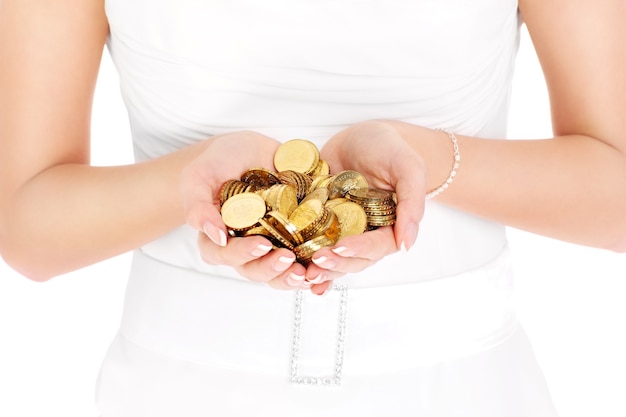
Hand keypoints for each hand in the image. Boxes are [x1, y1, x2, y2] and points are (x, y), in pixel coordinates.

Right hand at [181, 131, 307, 289]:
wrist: (246, 150)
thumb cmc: (215, 163)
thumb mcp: (198, 178)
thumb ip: (198, 206)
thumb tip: (216, 236)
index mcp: (218, 239)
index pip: (226, 256)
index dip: (244, 254)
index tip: (262, 244)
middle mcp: (245, 247)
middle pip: (255, 270)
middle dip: (273, 270)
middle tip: (289, 259)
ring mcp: (271, 243)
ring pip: (280, 272)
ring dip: (294, 277)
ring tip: (309, 274)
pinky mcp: (294, 236)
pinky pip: (304, 259)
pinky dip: (315, 270)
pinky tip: (325, 274)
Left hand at [306, 120, 425, 290]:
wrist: (363, 135)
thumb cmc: (390, 148)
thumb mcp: (408, 167)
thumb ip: (412, 202)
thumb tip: (407, 244)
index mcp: (390, 226)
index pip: (378, 246)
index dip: (361, 249)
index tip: (342, 247)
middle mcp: (366, 233)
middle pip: (354, 260)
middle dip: (336, 264)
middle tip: (316, 260)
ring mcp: (342, 230)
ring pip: (333, 258)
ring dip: (319, 269)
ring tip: (302, 274)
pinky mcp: (320, 222)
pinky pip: (313, 243)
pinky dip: (304, 260)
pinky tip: (293, 272)